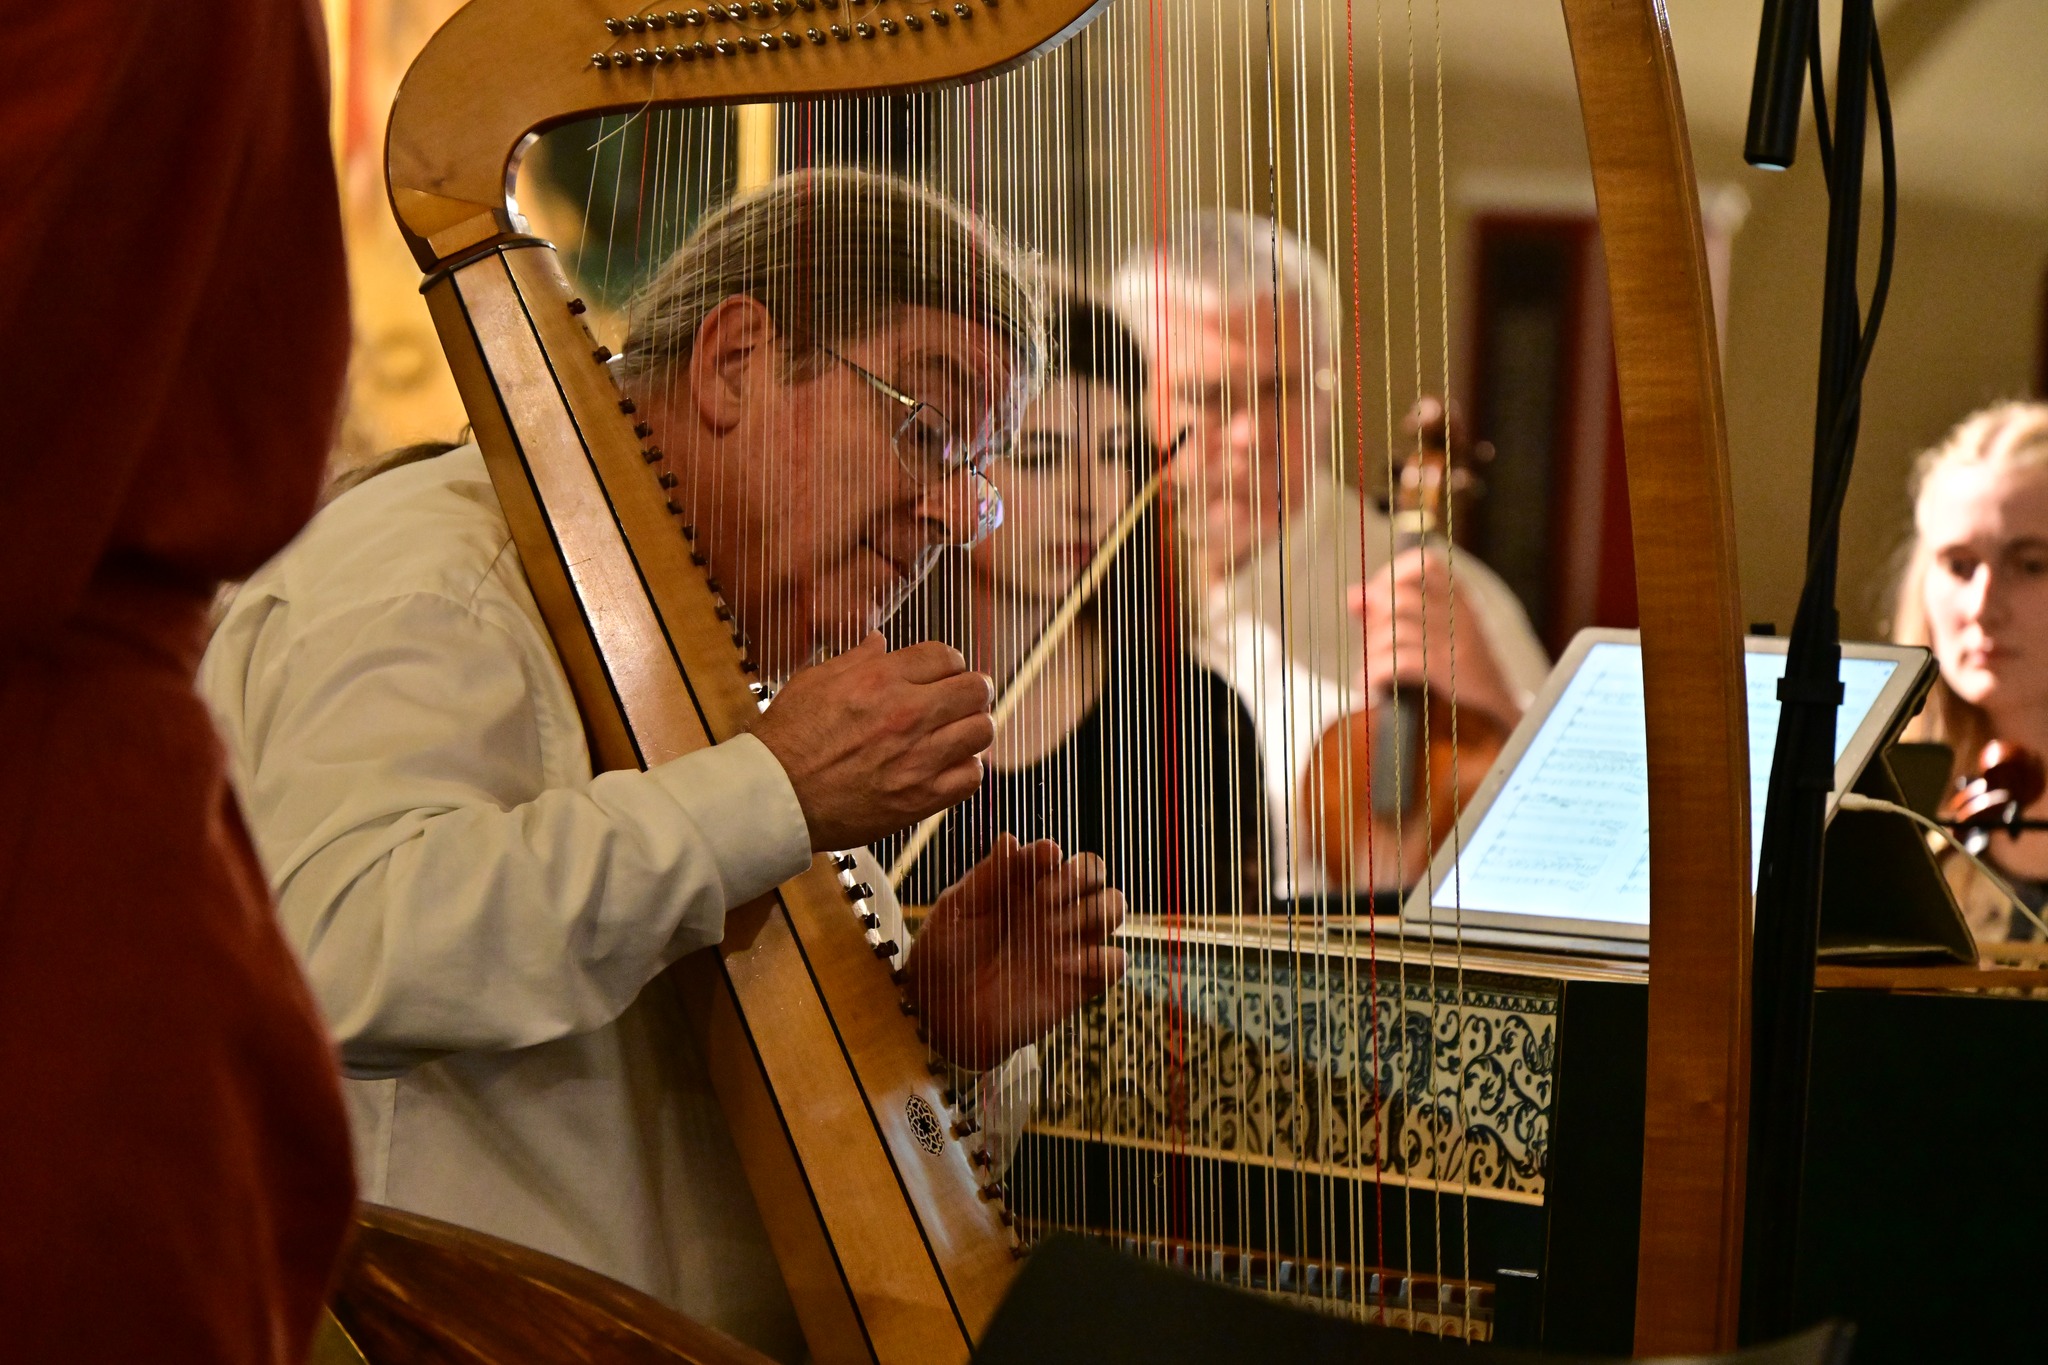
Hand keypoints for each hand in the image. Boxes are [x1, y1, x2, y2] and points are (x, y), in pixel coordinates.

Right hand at [751, 633, 993, 850]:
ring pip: (981, 730)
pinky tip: (948, 768)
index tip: (945, 675)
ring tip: (956, 735)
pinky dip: (965, 770)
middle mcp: (906, 714)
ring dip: (972, 729)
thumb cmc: (786, 741)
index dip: (949, 664)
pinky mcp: (920, 798)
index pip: (946, 655)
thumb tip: (880, 643)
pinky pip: (972, 777)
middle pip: (975, 689)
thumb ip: (855, 660)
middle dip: (971, 691)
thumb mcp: (813, 682)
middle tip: (960, 701)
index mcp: (880, 679)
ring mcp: (918, 757)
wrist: (774, 798)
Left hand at [902, 835, 1126, 1069]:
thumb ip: (985, 877)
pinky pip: (1114, 962)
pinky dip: (1102, 958)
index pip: (1053, 854)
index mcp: (1021, 885)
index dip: (1052, 853)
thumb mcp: (955, 911)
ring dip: (1098, 910)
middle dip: (1082, 876)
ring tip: (1059, 928)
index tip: (1044, 857)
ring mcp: (1067, 943)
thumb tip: (1010, 839)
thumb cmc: (942, 955)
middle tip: (1048, 898)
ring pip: (1112, 908)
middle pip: (1093, 872)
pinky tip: (1064, 965)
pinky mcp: (1078, 983)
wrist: (941, 1015)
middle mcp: (1050, 909)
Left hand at [1352, 547, 1521, 732]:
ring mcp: (1454, 641)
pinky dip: (1376, 672)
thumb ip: (1391, 608)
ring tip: (1370, 665)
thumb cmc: (1455, 659)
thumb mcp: (1433, 626)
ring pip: (1396, 630)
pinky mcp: (1446, 671)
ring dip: (1372, 649)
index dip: (1393, 574)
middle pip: (1400, 598)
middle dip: (1375, 618)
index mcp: (1457, 596)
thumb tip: (1353, 594)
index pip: (1425, 563)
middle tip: (1370, 638)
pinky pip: (1399, 662)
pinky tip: (1372, 683)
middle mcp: (1457, 613)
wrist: (1496, 699)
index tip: (1378, 596)